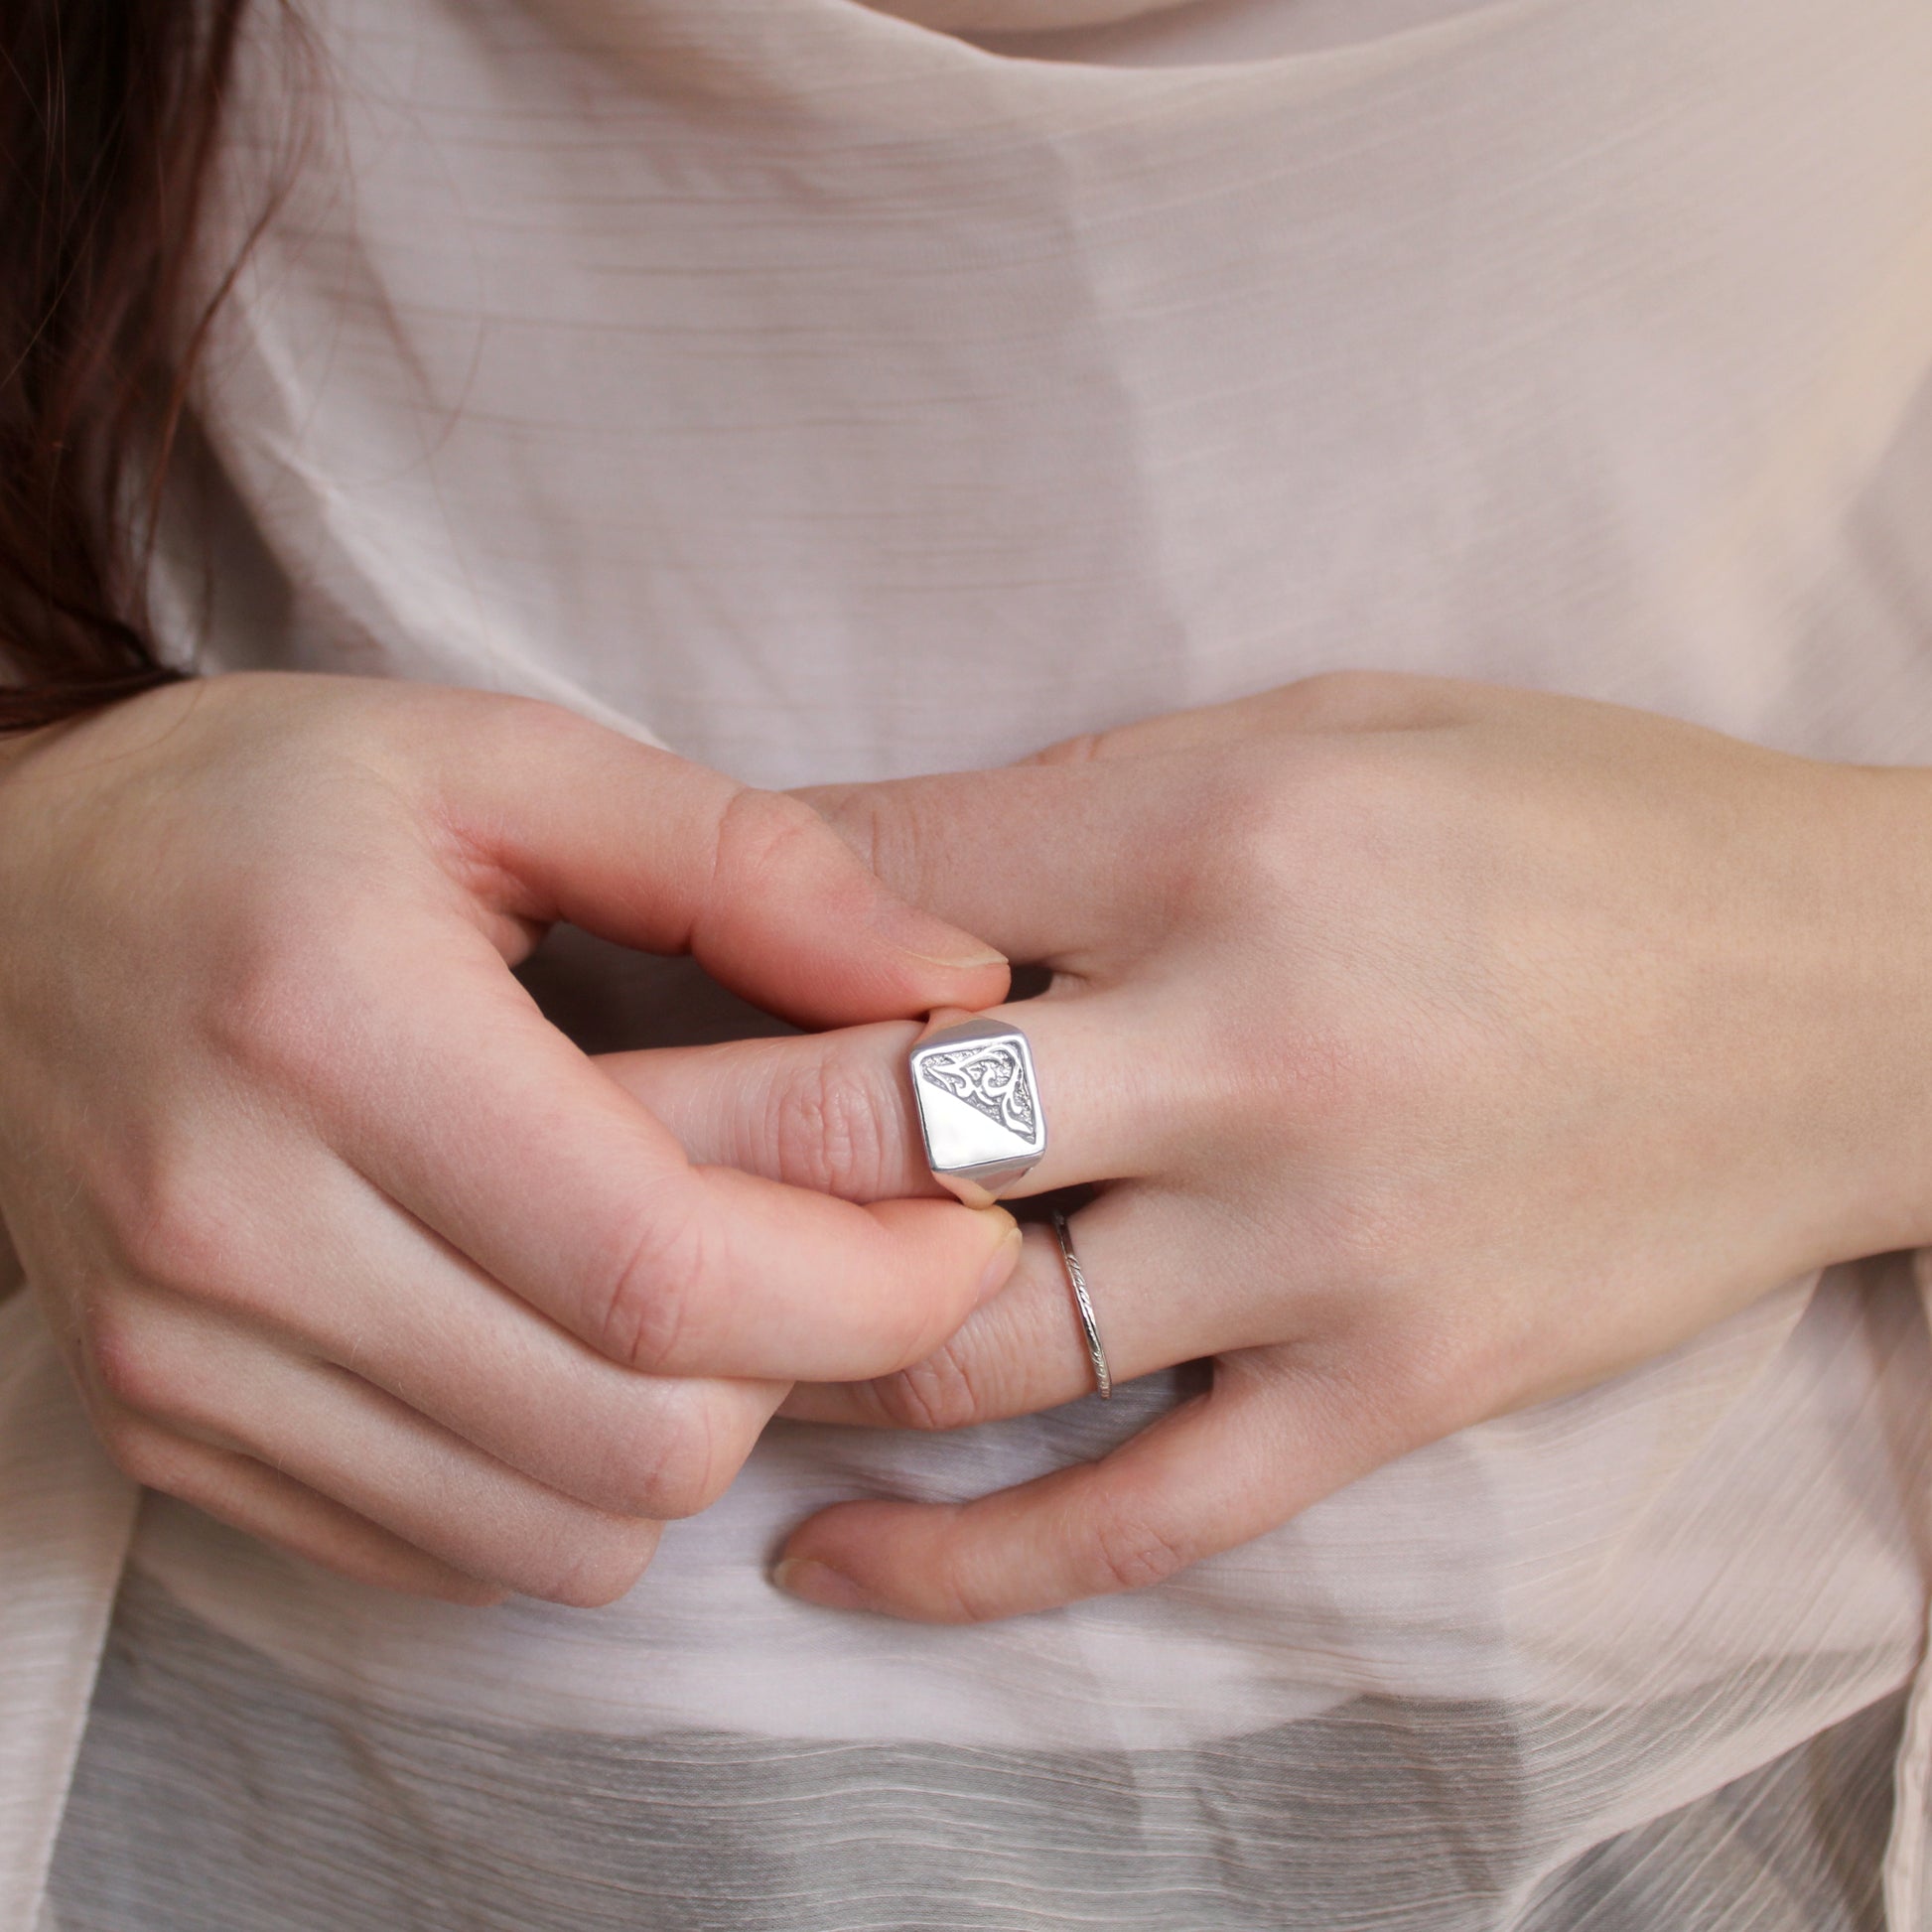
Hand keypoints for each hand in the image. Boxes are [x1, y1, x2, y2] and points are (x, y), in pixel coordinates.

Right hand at [0, 674, 1018, 1604]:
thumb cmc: (263, 813)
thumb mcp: (507, 765)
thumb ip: (752, 869)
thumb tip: (958, 993)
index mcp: (330, 1029)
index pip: (662, 1269)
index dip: (870, 1282)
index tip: (965, 1225)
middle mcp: (234, 1232)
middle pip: (636, 1434)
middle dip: (810, 1361)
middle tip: (853, 1244)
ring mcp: (185, 1366)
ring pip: (564, 1534)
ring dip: (700, 1428)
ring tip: (710, 1282)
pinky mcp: (173, 1440)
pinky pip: (458, 1556)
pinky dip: (577, 1482)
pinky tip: (581, 1339)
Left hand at [609, 673, 1931, 1619]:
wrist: (1851, 992)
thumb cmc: (1576, 819)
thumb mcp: (1326, 727)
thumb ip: (1081, 802)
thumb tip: (844, 861)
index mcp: (1223, 829)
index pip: (878, 891)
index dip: (717, 926)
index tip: (604, 970)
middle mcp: (1253, 1040)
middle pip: (873, 1120)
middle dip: (674, 1138)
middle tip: (518, 1170)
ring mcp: (1322, 1243)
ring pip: (971, 1331)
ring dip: (783, 1340)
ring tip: (648, 1346)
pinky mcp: (1395, 1389)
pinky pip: (1143, 1507)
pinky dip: (967, 1555)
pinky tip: (821, 1559)